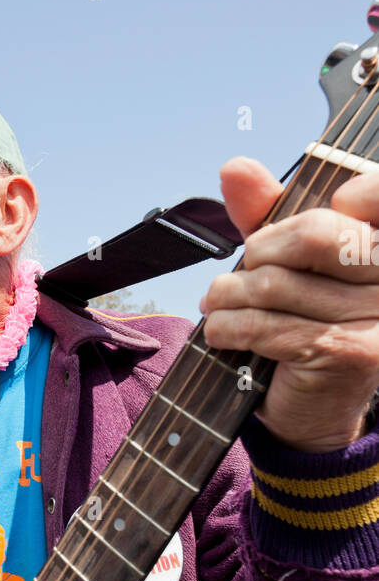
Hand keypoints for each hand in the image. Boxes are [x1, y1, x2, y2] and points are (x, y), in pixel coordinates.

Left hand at [198, 156, 378, 451]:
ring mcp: (378, 318)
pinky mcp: (349, 354)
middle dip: (262, 249)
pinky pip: (269, 325)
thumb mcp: (290, 262)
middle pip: (318, 233)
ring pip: (279, 283)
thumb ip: (268, 212)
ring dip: (229, 294)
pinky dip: (227, 326)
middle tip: (244, 268)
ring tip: (218, 303)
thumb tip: (235, 168)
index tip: (298, 226)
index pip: (377, 193)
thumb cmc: (304, 323)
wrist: (315, 412)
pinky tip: (219, 331)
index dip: (337, 199)